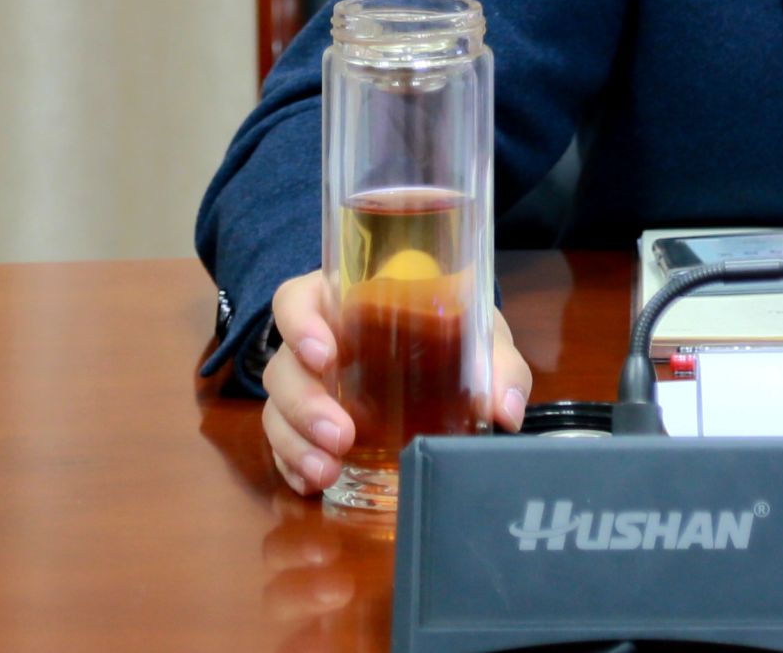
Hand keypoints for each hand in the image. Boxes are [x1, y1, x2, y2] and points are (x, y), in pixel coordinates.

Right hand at [261, 269, 532, 496]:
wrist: (450, 356)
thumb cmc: (454, 327)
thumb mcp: (479, 333)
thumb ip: (498, 364)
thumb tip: (505, 409)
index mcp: (345, 299)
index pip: (296, 300)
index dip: (300, 323)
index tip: (325, 353)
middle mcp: (316, 340)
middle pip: (284, 366)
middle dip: (306, 404)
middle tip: (341, 435)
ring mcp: (306, 384)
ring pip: (277, 409)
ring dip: (296, 443)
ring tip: (327, 470)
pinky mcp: (305, 424)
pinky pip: (282, 445)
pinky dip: (293, 465)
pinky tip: (312, 483)